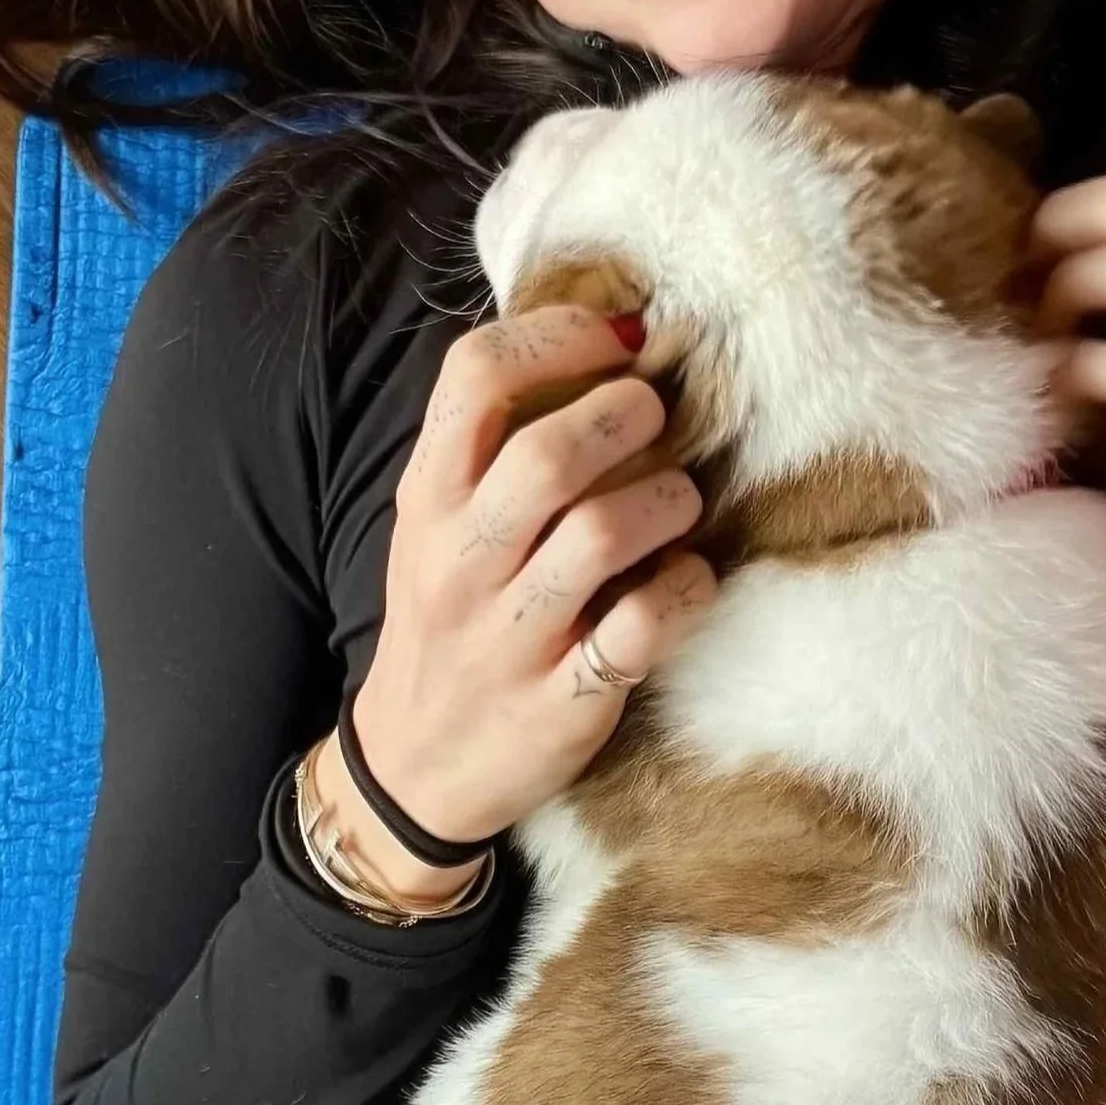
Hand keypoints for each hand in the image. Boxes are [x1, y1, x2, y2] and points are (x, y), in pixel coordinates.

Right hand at [349, 304, 717, 850]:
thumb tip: (604, 344)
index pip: (475, 376)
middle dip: (625, 415)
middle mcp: (462, 560)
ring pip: (602, 534)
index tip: (614, 340)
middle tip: (658, 417)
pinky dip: (687, 590)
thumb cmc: (449, 622)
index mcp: (429, 499)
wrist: (416, 768)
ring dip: (666, 500)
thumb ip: (495, 450)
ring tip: (677, 501)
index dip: (558, 336)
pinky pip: (642, 628)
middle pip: (548, 454)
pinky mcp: (562, 701)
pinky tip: (690, 580)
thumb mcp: (438, 527)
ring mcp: (510, 635)